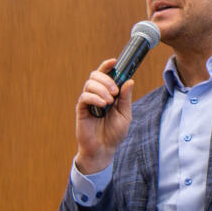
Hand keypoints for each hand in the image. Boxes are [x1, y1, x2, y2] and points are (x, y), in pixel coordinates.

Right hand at [75, 58, 133, 173]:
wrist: (104, 148)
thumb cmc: (114, 133)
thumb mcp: (125, 114)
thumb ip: (126, 98)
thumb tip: (129, 81)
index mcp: (108, 94)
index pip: (105, 75)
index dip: (108, 66)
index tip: (114, 61)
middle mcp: (97, 95)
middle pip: (95, 75)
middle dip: (106, 79)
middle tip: (115, 91)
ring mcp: (88, 101)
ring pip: (89, 84)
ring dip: (101, 89)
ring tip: (109, 102)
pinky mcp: (81, 109)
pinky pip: (84, 96)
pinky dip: (95, 98)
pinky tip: (102, 105)